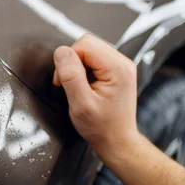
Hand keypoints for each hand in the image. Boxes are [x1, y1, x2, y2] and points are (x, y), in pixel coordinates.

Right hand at [53, 34, 139, 158]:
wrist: (117, 141)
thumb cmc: (102, 128)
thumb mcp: (81, 104)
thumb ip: (71, 76)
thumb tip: (61, 52)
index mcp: (117, 69)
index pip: (84, 44)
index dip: (68, 60)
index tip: (64, 81)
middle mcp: (122, 63)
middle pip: (87, 43)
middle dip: (71, 61)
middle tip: (69, 84)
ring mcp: (120, 65)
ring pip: (88, 48)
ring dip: (77, 65)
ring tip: (78, 86)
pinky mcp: (115, 69)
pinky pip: (93, 57)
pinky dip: (83, 68)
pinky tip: (85, 84)